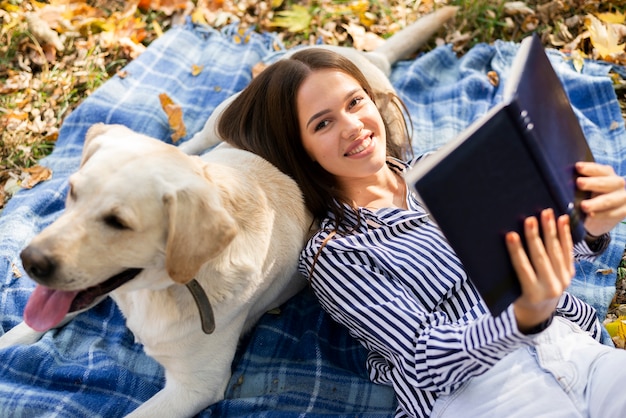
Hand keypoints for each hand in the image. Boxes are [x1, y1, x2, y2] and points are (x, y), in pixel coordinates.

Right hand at [505, 209, 573, 332]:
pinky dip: (565, 235)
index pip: (523, 268)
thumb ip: (508, 272)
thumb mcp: (511, 290)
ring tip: (546, 213)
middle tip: (530, 219)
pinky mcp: (570, 273)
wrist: (540, 311)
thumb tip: (496, 244)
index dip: (516, 251)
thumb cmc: (517, 296)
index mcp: (532, 294)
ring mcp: (563, 280)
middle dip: (535, 237)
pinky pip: (567, 251)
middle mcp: (550, 288)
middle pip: (542, 257)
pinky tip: (562, 220)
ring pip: (556, 252)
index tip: (510, 235)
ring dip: (551, 231)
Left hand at [576, 161, 625, 236]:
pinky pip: (612, 214)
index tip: (577, 167)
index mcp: (607, 174)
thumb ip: (579, 182)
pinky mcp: (623, 211)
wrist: (599, 215)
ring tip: (583, 206)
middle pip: (605, 183)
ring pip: (608, 200)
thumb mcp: (584, 187)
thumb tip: (562, 178)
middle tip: (579, 183)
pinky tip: (591, 216)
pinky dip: (600, 215)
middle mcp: (617, 183)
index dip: (589, 168)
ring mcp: (622, 198)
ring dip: (595, 203)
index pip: (599, 169)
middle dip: (591, 183)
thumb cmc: (587, 196)